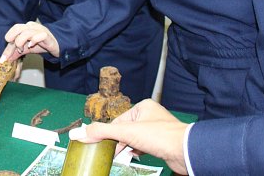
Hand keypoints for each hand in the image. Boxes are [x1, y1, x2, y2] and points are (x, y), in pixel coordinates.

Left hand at [0, 21, 59, 61]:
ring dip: (21, 41)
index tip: (4, 57)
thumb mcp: (26, 49)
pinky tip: (31, 45)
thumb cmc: (41, 44)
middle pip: (18, 27)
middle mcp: (31, 26)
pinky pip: (39, 35)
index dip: (8, 43)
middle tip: (13, 49)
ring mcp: (39, 30)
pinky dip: (33, 40)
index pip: (13, 31)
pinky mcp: (46, 36)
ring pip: (27, 31)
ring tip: (22, 49)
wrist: (56, 46)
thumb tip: (4, 59)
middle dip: (12, 39)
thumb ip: (15, 52)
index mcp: (25, 27)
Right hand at [72, 99, 188, 174]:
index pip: (118, 120)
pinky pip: (143, 146)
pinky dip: (137, 152)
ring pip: (134, 139)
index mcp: (143, 107)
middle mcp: (150, 116)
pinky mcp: (161, 143)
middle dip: (118, 142)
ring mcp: (157, 130)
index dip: (108, 133)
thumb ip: (102, 132)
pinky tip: (134, 156)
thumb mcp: (126, 132)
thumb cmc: (160, 136)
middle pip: (125, 130)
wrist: (185, 152)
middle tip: (109, 153)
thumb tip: (79, 133)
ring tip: (121, 156)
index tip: (100, 144)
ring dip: (126, 148)